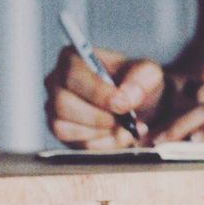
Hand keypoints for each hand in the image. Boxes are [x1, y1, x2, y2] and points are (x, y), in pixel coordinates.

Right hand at [43, 45, 164, 147]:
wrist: (138, 107)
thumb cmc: (135, 83)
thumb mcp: (148, 73)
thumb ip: (141, 79)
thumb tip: (125, 96)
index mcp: (73, 58)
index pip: (73, 75)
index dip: (97, 92)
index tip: (121, 104)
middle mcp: (57, 82)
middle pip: (63, 104)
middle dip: (98, 117)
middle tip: (124, 119)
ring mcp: (55, 109)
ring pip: (65, 128)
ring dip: (101, 132)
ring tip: (124, 126)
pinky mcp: (62, 133)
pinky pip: (75, 146)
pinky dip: (102, 145)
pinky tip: (117, 134)